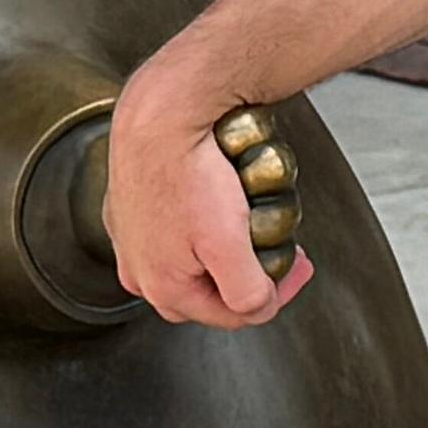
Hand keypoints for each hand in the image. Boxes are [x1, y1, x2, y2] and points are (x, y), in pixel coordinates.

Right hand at [103, 46, 316, 329]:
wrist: (159, 112)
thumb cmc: (188, 171)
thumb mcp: (227, 246)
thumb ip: (248, 294)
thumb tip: (259, 308)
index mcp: (163, 288)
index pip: (232, 314)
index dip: (276, 294)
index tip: (298, 266)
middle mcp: (138, 269)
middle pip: (207, 291)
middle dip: (245, 274)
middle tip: (275, 250)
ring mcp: (129, 237)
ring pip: (188, 260)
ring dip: (221, 250)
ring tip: (247, 223)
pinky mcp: (128, 207)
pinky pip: (173, 226)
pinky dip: (198, 221)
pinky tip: (213, 199)